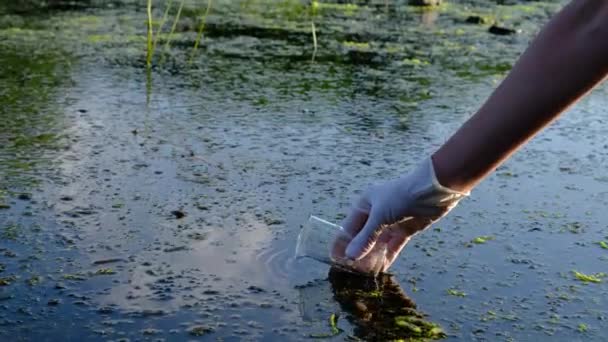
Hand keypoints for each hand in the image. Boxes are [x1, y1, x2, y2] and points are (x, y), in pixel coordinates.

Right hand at [342, 158, 467, 268]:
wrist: (433, 190)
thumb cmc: (400, 196)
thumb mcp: (379, 216)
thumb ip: (366, 238)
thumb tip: (350, 256)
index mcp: (364, 205)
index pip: (348, 227)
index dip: (342, 243)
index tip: (335, 259)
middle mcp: (375, 213)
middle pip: (363, 237)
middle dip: (357, 252)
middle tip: (350, 271)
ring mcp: (391, 222)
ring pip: (378, 243)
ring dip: (372, 256)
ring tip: (364, 273)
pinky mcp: (405, 229)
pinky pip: (393, 245)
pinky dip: (388, 255)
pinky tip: (382, 268)